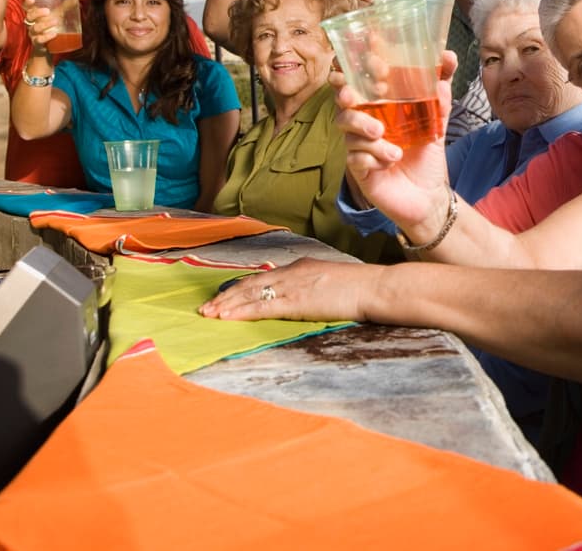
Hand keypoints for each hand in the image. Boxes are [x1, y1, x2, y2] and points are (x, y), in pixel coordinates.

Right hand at [21, 0, 60, 50]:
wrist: (50, 43)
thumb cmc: (51, 24)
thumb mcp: (58, 14)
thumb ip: (65, 5)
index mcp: (34, 14)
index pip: (26, 7)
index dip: (27, 3)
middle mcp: (31, 23)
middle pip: (29, 16)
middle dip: (37, 13)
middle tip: (47, 11)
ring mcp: (33, 33)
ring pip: (35, 28)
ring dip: (45, 24)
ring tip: (56, 21)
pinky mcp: (37, 43)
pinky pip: (39, 40)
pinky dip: (46, 37)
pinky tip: (54, 34)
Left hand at [197, 257, 378, 321]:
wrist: (375, 288)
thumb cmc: (362, 288)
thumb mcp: (332, 281)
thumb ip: (314, 285)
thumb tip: (305, 295)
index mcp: (302, 266)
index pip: (264, 276)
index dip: (241, 286)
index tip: (226, 294)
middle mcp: (293, 272)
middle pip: (251, 283)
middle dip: (227, 295)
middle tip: (206, 306)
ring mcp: (293, 286)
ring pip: (250, 294)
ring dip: (226, 304)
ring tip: (208, 312)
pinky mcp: (295, 301)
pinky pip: (261, 307)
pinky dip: (240, 312)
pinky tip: (226, 317)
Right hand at [332, 51, 457, 230]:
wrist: (429, 196)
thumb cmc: (426, 155)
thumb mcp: (437, 119)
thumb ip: (441, 90)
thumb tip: (448, 57)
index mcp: (380, 106)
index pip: (360, 80)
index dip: (358, 68)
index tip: (375, 63)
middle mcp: (365, 121)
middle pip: (342, 99)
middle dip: (344, 92)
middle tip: (353, 95)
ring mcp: (359, 145)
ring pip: (345, 125)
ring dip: (362, 126)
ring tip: (382, 134)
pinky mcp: (359, 169)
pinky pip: (354, 156)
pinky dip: (371, 156)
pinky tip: (389, 160)